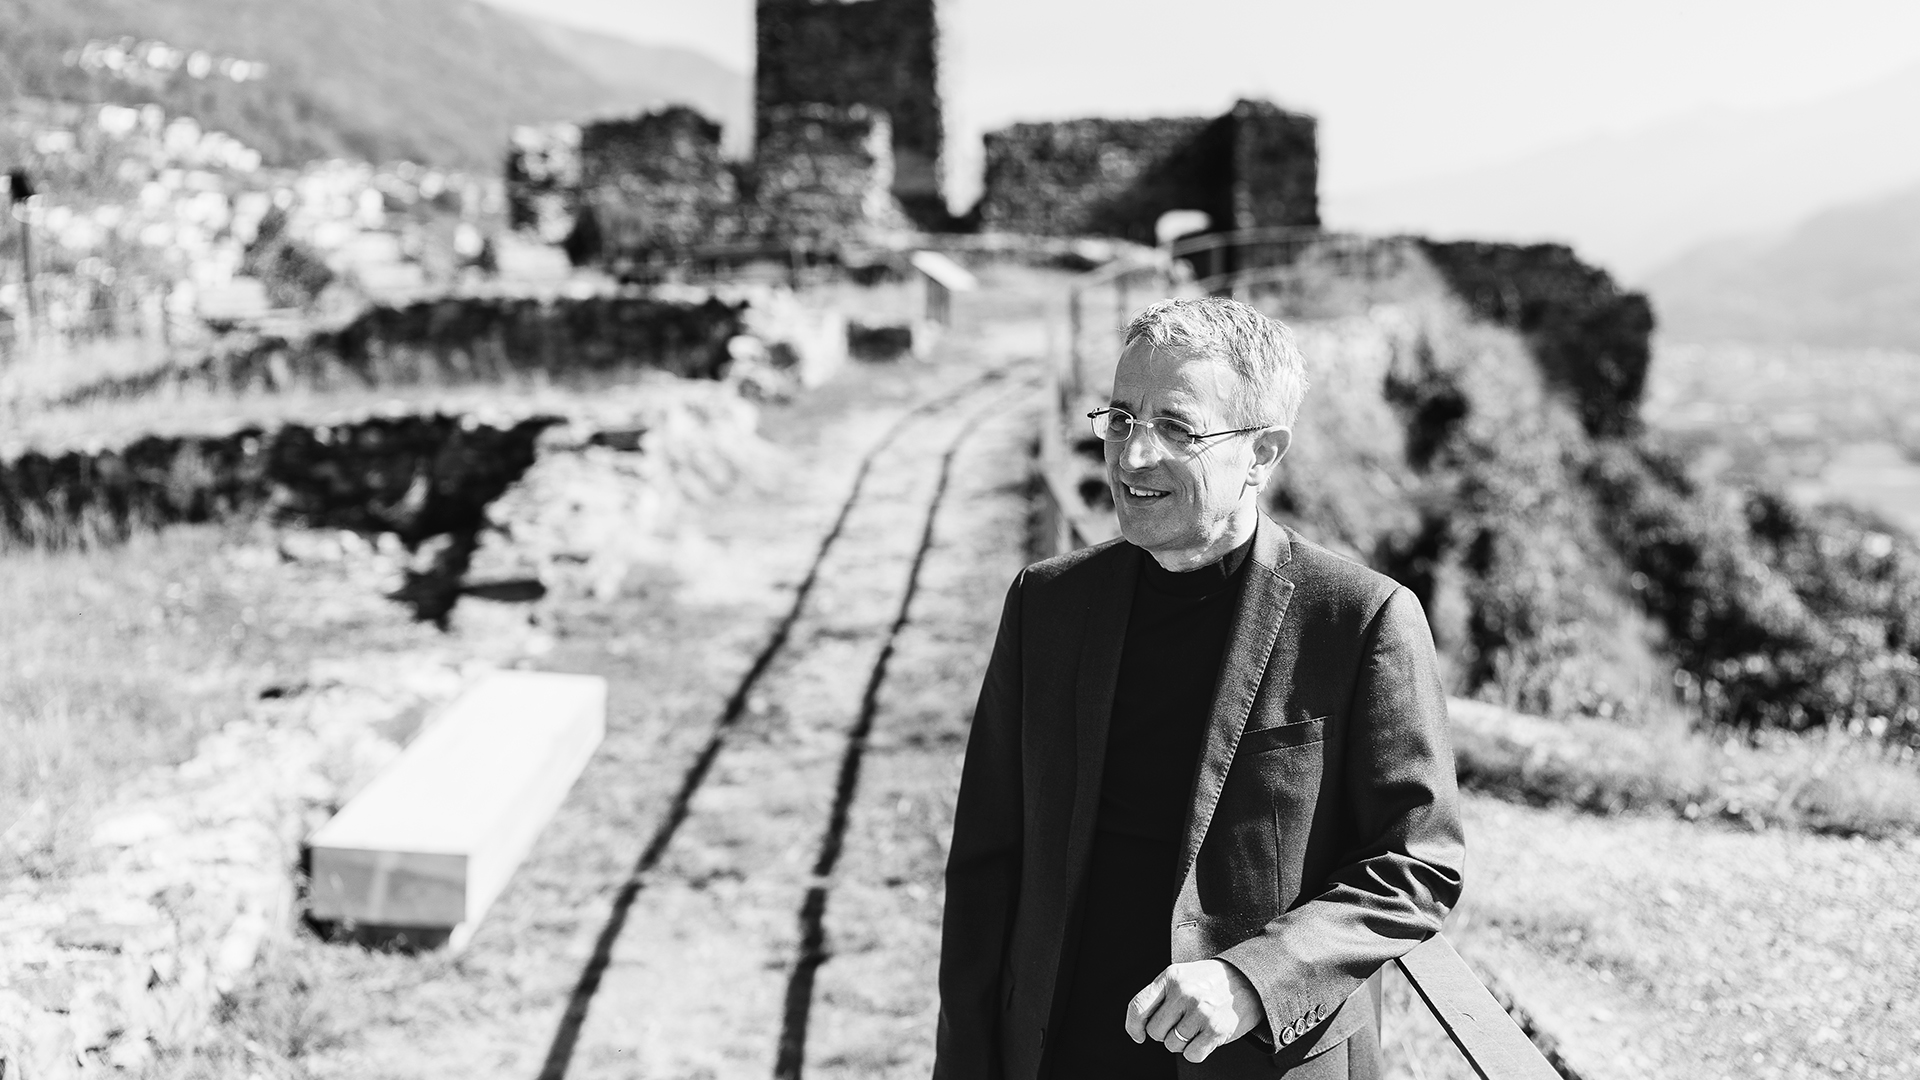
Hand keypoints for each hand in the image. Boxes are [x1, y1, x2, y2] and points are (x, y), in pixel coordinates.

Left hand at [1124, 959, 1263, 1062]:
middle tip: (1181, 1023)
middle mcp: (1184, 992)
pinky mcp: (1216, 1029)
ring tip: (1196, 1026)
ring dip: (1182, 1042)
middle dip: (1164, 1034)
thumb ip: (1160, 994)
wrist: (1250, 980)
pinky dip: (1195, 1051)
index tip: (1138, 1035)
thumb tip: (1138, 1028)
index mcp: (1171, 976)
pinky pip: (1191, 1055)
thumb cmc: (1210, 981)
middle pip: (1154, 1031)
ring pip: (1172, 1045)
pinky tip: (1205, 1037)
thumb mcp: (1182, 975)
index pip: (1138, 1007)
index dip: (1133, 1026)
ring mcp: (1201, 1011)